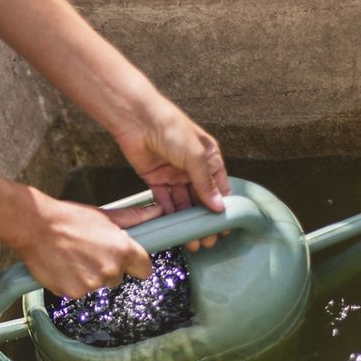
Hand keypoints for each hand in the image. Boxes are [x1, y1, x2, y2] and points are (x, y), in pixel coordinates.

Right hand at [9, 194, 162, 297]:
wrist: (35, 226)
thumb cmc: (68, 218)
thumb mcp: (104, 215)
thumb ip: (132, 219)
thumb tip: (155, 212)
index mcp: (122, 250)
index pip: (145, 269)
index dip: (136, 265)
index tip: (129, 262)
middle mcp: (110, 270)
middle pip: (117, 278)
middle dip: (107, 268)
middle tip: (88, 251)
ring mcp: (91, 284)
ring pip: (97, 285)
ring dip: (87, 275)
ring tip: (72, 256)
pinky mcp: (72, 293)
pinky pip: (77, 291)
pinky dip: (71, 282)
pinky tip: (63, 265)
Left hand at [112, 95, 230, 249]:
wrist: (138, 120)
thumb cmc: (172, 128)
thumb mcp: (195, 155)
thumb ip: (205, 182)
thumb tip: (218, 206)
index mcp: (209, 158)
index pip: (220, 187)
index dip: (222, 207)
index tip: (223, 227)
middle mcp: (193, 167)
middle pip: (201, 198)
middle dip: (204, 219)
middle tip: (206, 240)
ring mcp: (174, 174)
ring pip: (183, 202)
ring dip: (187, 220)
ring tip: (191, 240)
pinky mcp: (155, 178)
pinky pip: (164, 199)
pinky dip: (169, 212)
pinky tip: (173, 227)